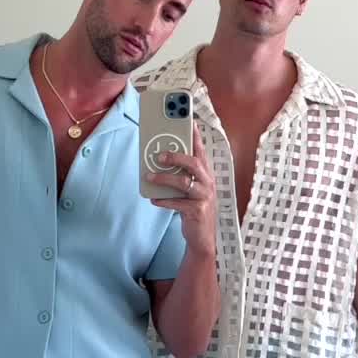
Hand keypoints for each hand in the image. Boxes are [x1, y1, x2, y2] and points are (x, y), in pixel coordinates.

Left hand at [150, 131, 216, 255]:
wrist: (202, 236)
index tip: (188, 121)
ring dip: (164, 178)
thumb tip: (157, 160)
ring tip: (149, 176)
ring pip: (184, 182)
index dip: (195, 135)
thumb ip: (180, 174)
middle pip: (194, 163)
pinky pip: (177, 203)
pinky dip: (163, 200)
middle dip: (176, 156)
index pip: (201, 150)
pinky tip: (153, 199)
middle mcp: (208, 182)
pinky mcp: (197, 211)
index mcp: (206, 173)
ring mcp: (204, 196)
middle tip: (158, 155)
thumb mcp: (190, 188)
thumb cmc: (193, 207)